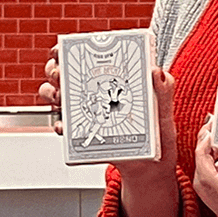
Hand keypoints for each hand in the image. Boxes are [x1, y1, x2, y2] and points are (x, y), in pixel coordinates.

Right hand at [48, 57, 181, 216]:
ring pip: (56, 94)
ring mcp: (85, 111)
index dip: (71, 48)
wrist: (150, 167)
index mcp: (113, 79)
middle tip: (61, 75)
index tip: (65, 49)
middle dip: (56, 69)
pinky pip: (62, 125)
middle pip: (63, 71)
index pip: (88, 56)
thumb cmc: (159, 136)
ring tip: (61, 98)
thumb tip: (156, 70)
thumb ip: (163, 89)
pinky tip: (65, 126)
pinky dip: (59, 124)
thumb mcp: (164, 110)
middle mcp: (94, 92)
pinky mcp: (81, 133)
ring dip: (52, 93)